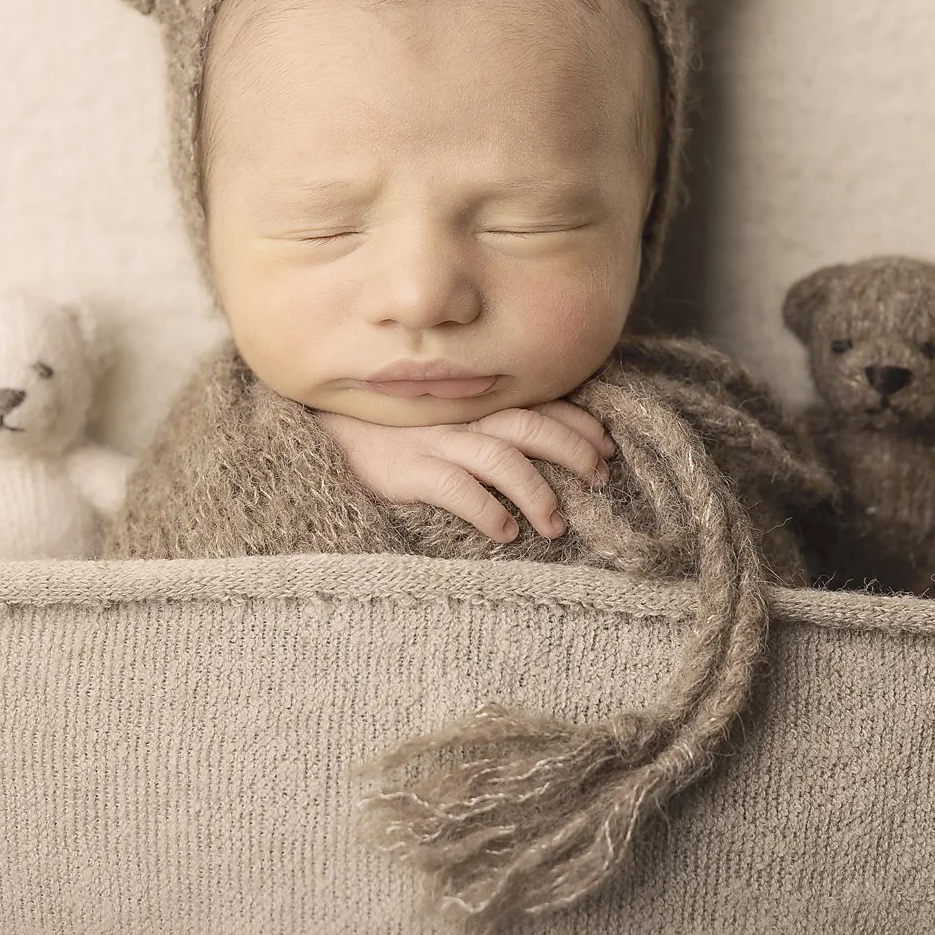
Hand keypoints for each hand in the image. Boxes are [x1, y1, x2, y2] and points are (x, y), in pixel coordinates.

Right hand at [313, 402, 615, 543]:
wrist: (326, 431)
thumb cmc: (393, 429)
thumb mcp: (445, 416)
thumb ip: (485, 421)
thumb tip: (540, 444)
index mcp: (474, 401)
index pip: (540, 404)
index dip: (580, 424)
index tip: (607, 447)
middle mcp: (461, 417)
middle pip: (532, 427)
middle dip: (573, 452)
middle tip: (599, 481)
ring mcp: (435, 442)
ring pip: (502, 459)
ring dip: (536, 492)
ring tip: (556, 525)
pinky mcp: (410, 470)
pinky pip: (457, 488)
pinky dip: (487, 510)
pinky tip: (506, 532)